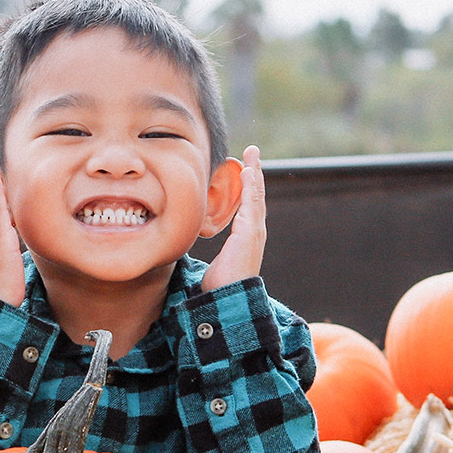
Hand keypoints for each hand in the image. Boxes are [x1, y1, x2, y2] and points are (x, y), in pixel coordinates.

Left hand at [202, 146, 266, 291]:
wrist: (228, 299)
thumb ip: (214, 251)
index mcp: (247, 236)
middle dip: (255, 172)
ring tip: (252, 155)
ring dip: (255, 173)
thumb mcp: (217, 260)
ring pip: (256, 196)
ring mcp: (254, 232)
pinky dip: (251, 187)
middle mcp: (254, 231)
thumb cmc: (220, 284)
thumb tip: (196, 242)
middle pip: (256, 195)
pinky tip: (249, 172)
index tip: (245, 167)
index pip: (249, 204)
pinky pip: (252, 204)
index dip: (248, 185)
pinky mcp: (250, 234)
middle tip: (252, 152)